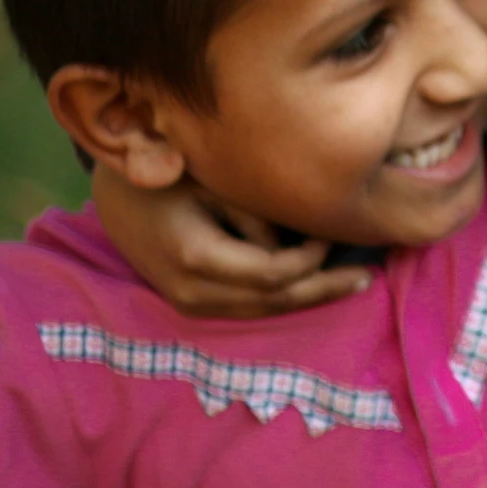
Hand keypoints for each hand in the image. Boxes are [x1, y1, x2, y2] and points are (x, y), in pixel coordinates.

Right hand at [89, 161, 372, 317]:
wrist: (119, 196)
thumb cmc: (171, 175)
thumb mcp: (214, 182)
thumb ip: (256, 214)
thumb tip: (296, 245)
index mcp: (195, 257)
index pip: (271, 274)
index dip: (309, 259)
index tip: (329, 236)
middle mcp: (191, 292)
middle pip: (272, 301)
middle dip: (323, 290)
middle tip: (367, 279)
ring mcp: (189, 304)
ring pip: (262, 311)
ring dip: (308, 299)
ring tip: (353, 285)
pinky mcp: (192, 305)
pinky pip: (247, 309)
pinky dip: (284, 300)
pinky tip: (317, 287)